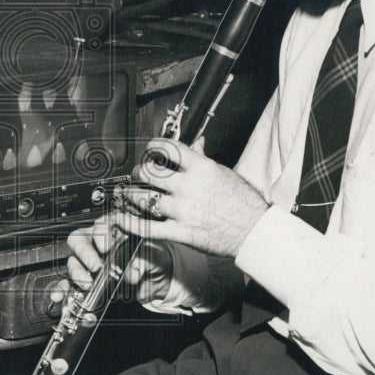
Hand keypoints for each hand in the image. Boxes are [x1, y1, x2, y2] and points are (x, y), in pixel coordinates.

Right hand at [66, 215, 172, 303]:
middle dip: (85, 253)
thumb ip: (142, 263)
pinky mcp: (86, 281)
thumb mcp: (154, 257)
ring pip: (73, 262)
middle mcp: (97, 244)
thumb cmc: (154, 259)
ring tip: (86, 284)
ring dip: (77, 273)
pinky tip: (59, 295)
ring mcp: (89, 263)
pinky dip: (62, 290)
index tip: (107, 247)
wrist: (156, 280)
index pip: (99, 225)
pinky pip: (68, 283)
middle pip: (80, 241)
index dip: (100, 234)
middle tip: (95, 265)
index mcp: (113, 230)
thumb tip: (132, 273)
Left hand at [114, 136, 268, 258]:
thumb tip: (196, 142)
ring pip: (144, 198)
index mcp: (201, 169)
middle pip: (149, 172)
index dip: (153, 145)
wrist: (254, 231)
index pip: (168, 148)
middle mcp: (189, 187)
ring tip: (130, 194)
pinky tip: (120, 219)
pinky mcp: (181, 232)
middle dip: (138, 171)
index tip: (149, 148)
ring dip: (132, 195)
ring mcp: (183, 210)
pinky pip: (148, 228)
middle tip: (138, 173)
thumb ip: (204, 158)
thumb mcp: (224, 173)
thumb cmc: (244, 202)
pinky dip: (130, 224)